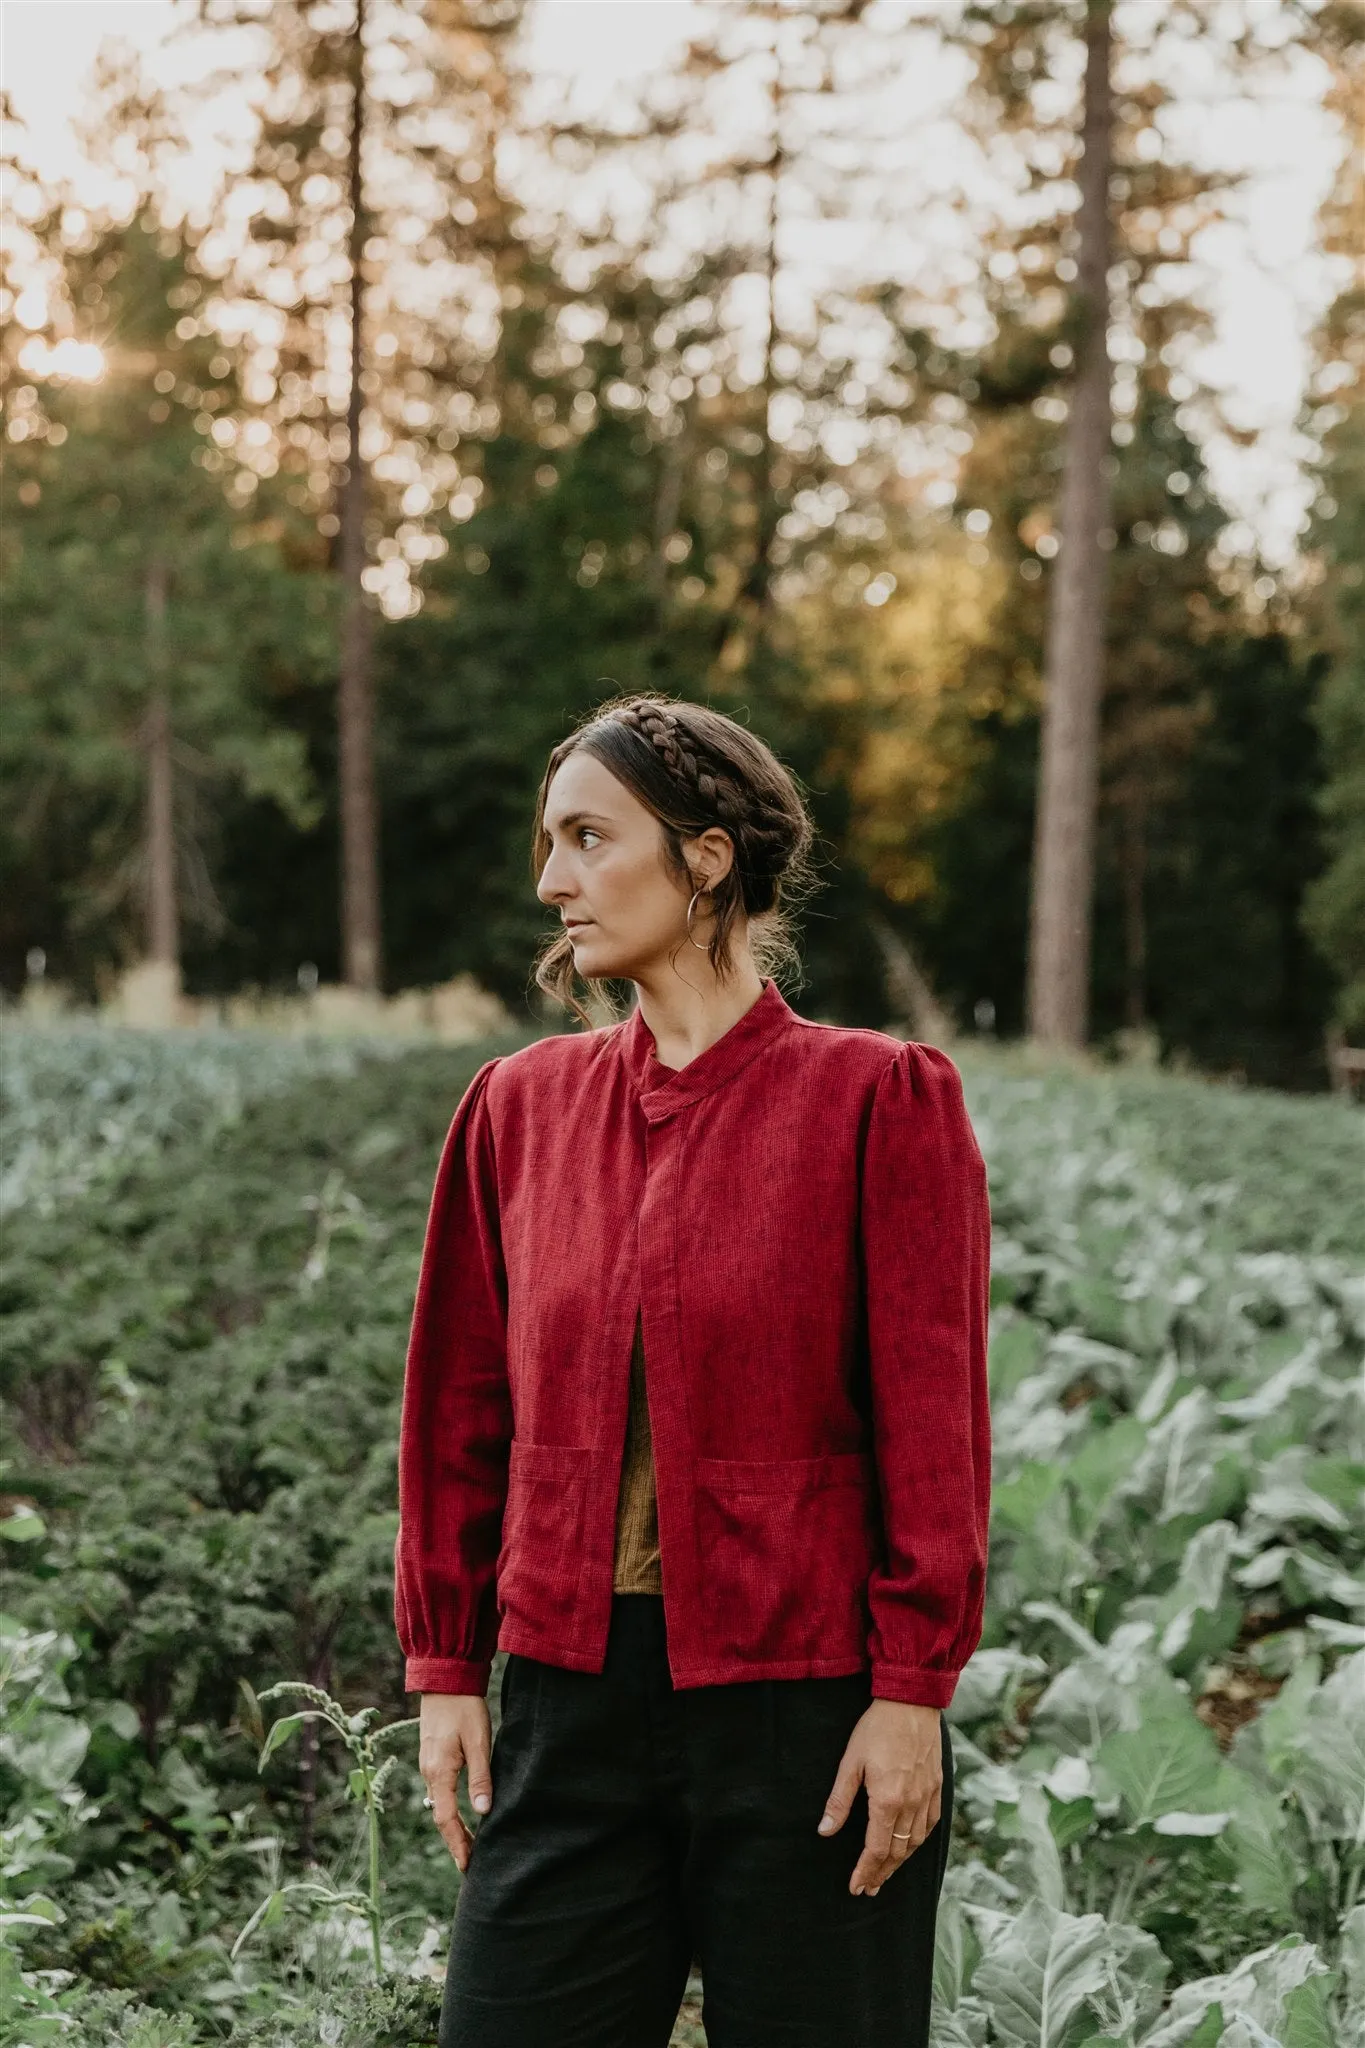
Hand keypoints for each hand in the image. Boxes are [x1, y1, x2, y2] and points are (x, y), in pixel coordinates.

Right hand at [419, 1692, 491, 1870]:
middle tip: (470, 1863)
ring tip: (469, 1844)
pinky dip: (449, 1808)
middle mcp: (429, 1772)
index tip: (468, 1865)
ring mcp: (428, 1764)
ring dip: (452, 1826)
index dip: (458, 1843)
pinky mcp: (432, 1756)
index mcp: (439, 1771)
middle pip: (440, 1816)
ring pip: (439, 1804)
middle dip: (454, 1841)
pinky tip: (460, 1813)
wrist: (445, 1678)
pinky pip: (439, 1791)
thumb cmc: (465, 1707)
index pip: (447, 1819)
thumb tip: (483, 1811)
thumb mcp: (479, 1741)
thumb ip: (480, 1777)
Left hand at [816, 1699, 942, 1895]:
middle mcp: (911, 1805)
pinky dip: (920, 1842)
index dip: (865, 1872)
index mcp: (888, 1801)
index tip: (856, 1887)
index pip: (875, 1849)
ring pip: (915, 1843)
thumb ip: (839, 1800)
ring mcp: (928, 1797)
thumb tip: (824, 1831)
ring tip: (886, 1874)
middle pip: (896, 1852)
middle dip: (881, 1874)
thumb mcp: (851, 1761)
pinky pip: (931, 1825)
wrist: (911, 1702)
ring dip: (900, 1862)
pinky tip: (911, 1846)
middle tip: (869, 1889)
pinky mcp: (938, 1787)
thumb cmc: (877, 1728)